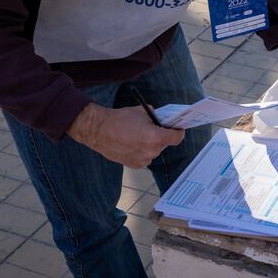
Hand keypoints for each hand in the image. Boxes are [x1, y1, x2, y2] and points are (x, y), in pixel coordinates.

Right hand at [66, 103, 184, 166]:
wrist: (99, 131)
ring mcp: (143, 160)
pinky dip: (141, 151)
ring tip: (138, 136)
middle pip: (164, 144)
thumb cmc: (120, 119)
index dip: (178, 132)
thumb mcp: (142, 112)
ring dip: (150, 145)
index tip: (177, 129)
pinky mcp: (134, 165)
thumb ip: (156, 117)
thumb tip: (162, 120)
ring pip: (153, 151)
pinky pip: (144, 157)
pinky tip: (131, 143)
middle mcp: (151, 151)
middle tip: (152, 129)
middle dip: (160, 136)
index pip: (177, 138)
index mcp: (156, 137)